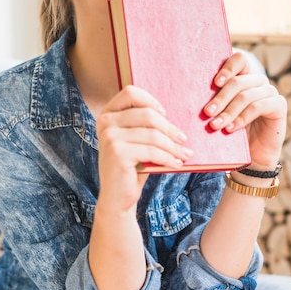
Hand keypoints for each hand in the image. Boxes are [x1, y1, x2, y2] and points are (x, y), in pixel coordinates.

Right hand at [96, 85, 192, 210]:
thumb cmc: (131, 165)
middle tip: (184, 140)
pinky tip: (176, 164)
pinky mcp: (118, 153)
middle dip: (170, 128)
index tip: (165, 115)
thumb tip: (173, 113)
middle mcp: (105, 122)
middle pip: (147, 114)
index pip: (130, 93)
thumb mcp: (135, 139)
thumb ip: (145, 123)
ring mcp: (110, 137)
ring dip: (173, 146)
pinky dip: (168, 158)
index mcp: (108, 114)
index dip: (151, 101)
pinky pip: (152, 151)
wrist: (117, 196)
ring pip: (153, 134)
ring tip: (184, 154)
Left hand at [203, 52, 286, 167]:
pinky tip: (231, 129)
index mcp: (244, 77)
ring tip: (215, 125)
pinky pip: (258, 107)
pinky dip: (242, 118)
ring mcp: (270, 92)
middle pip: (238, 81)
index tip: (215, 83)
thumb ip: (213, 100)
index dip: (227, 68)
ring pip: (246, 96)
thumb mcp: (221, 112)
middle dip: (220, 98)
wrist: (253, 155)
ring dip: (228, 112)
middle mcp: (258, 81)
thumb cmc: (232, 131)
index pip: (240, 60)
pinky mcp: (279, 105)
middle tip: (207, 112)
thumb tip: (191, 92)